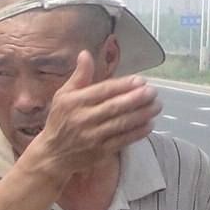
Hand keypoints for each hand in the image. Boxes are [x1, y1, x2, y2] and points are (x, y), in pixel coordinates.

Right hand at [31, 52, 160, 177]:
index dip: (124, 85)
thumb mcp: (63, 96)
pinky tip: (149, 125)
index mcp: (75, 102)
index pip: (104, 91)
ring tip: (157, 106)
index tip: (141, 81)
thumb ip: (79, 76)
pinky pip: (121, 141)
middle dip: (137, 98)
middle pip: (115, 107)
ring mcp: (91, 136)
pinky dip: (137, 133)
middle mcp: (83, 119)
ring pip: (121, 124)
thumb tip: (85, 53)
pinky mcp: (98, 152)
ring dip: (142, 114)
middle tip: (153, 92)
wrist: (52, 155)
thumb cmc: (59, 121)